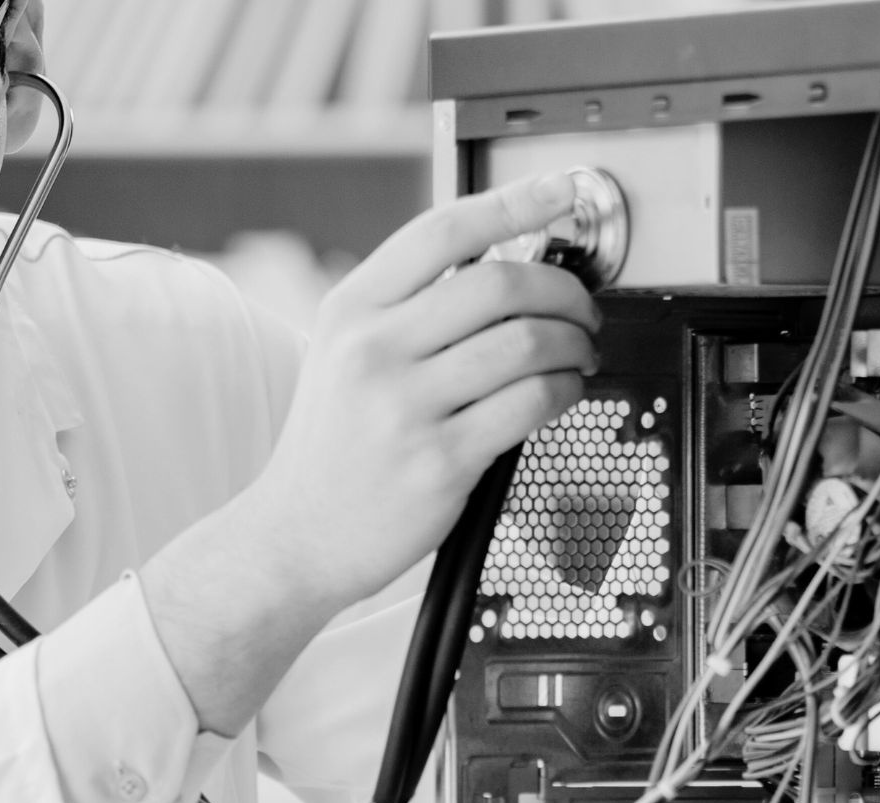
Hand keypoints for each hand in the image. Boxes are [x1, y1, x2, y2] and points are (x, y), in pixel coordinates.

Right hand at [241, 171, 602, 610]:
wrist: (296, 535)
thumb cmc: (334, 444)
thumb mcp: (343, 353)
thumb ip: (407, 307)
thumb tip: (504, 262)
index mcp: (351, 309)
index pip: (444, 231)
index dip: (516, 202)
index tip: (563, 192)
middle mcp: (373, 350)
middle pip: (500, 283)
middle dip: (564, 290)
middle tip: (583, 307)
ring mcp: (406, 407)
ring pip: (526, 343)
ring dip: (574, 343)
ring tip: (578, 353)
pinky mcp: (440, 461)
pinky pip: (531, 404)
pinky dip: (565, 390)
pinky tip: (562, 392)